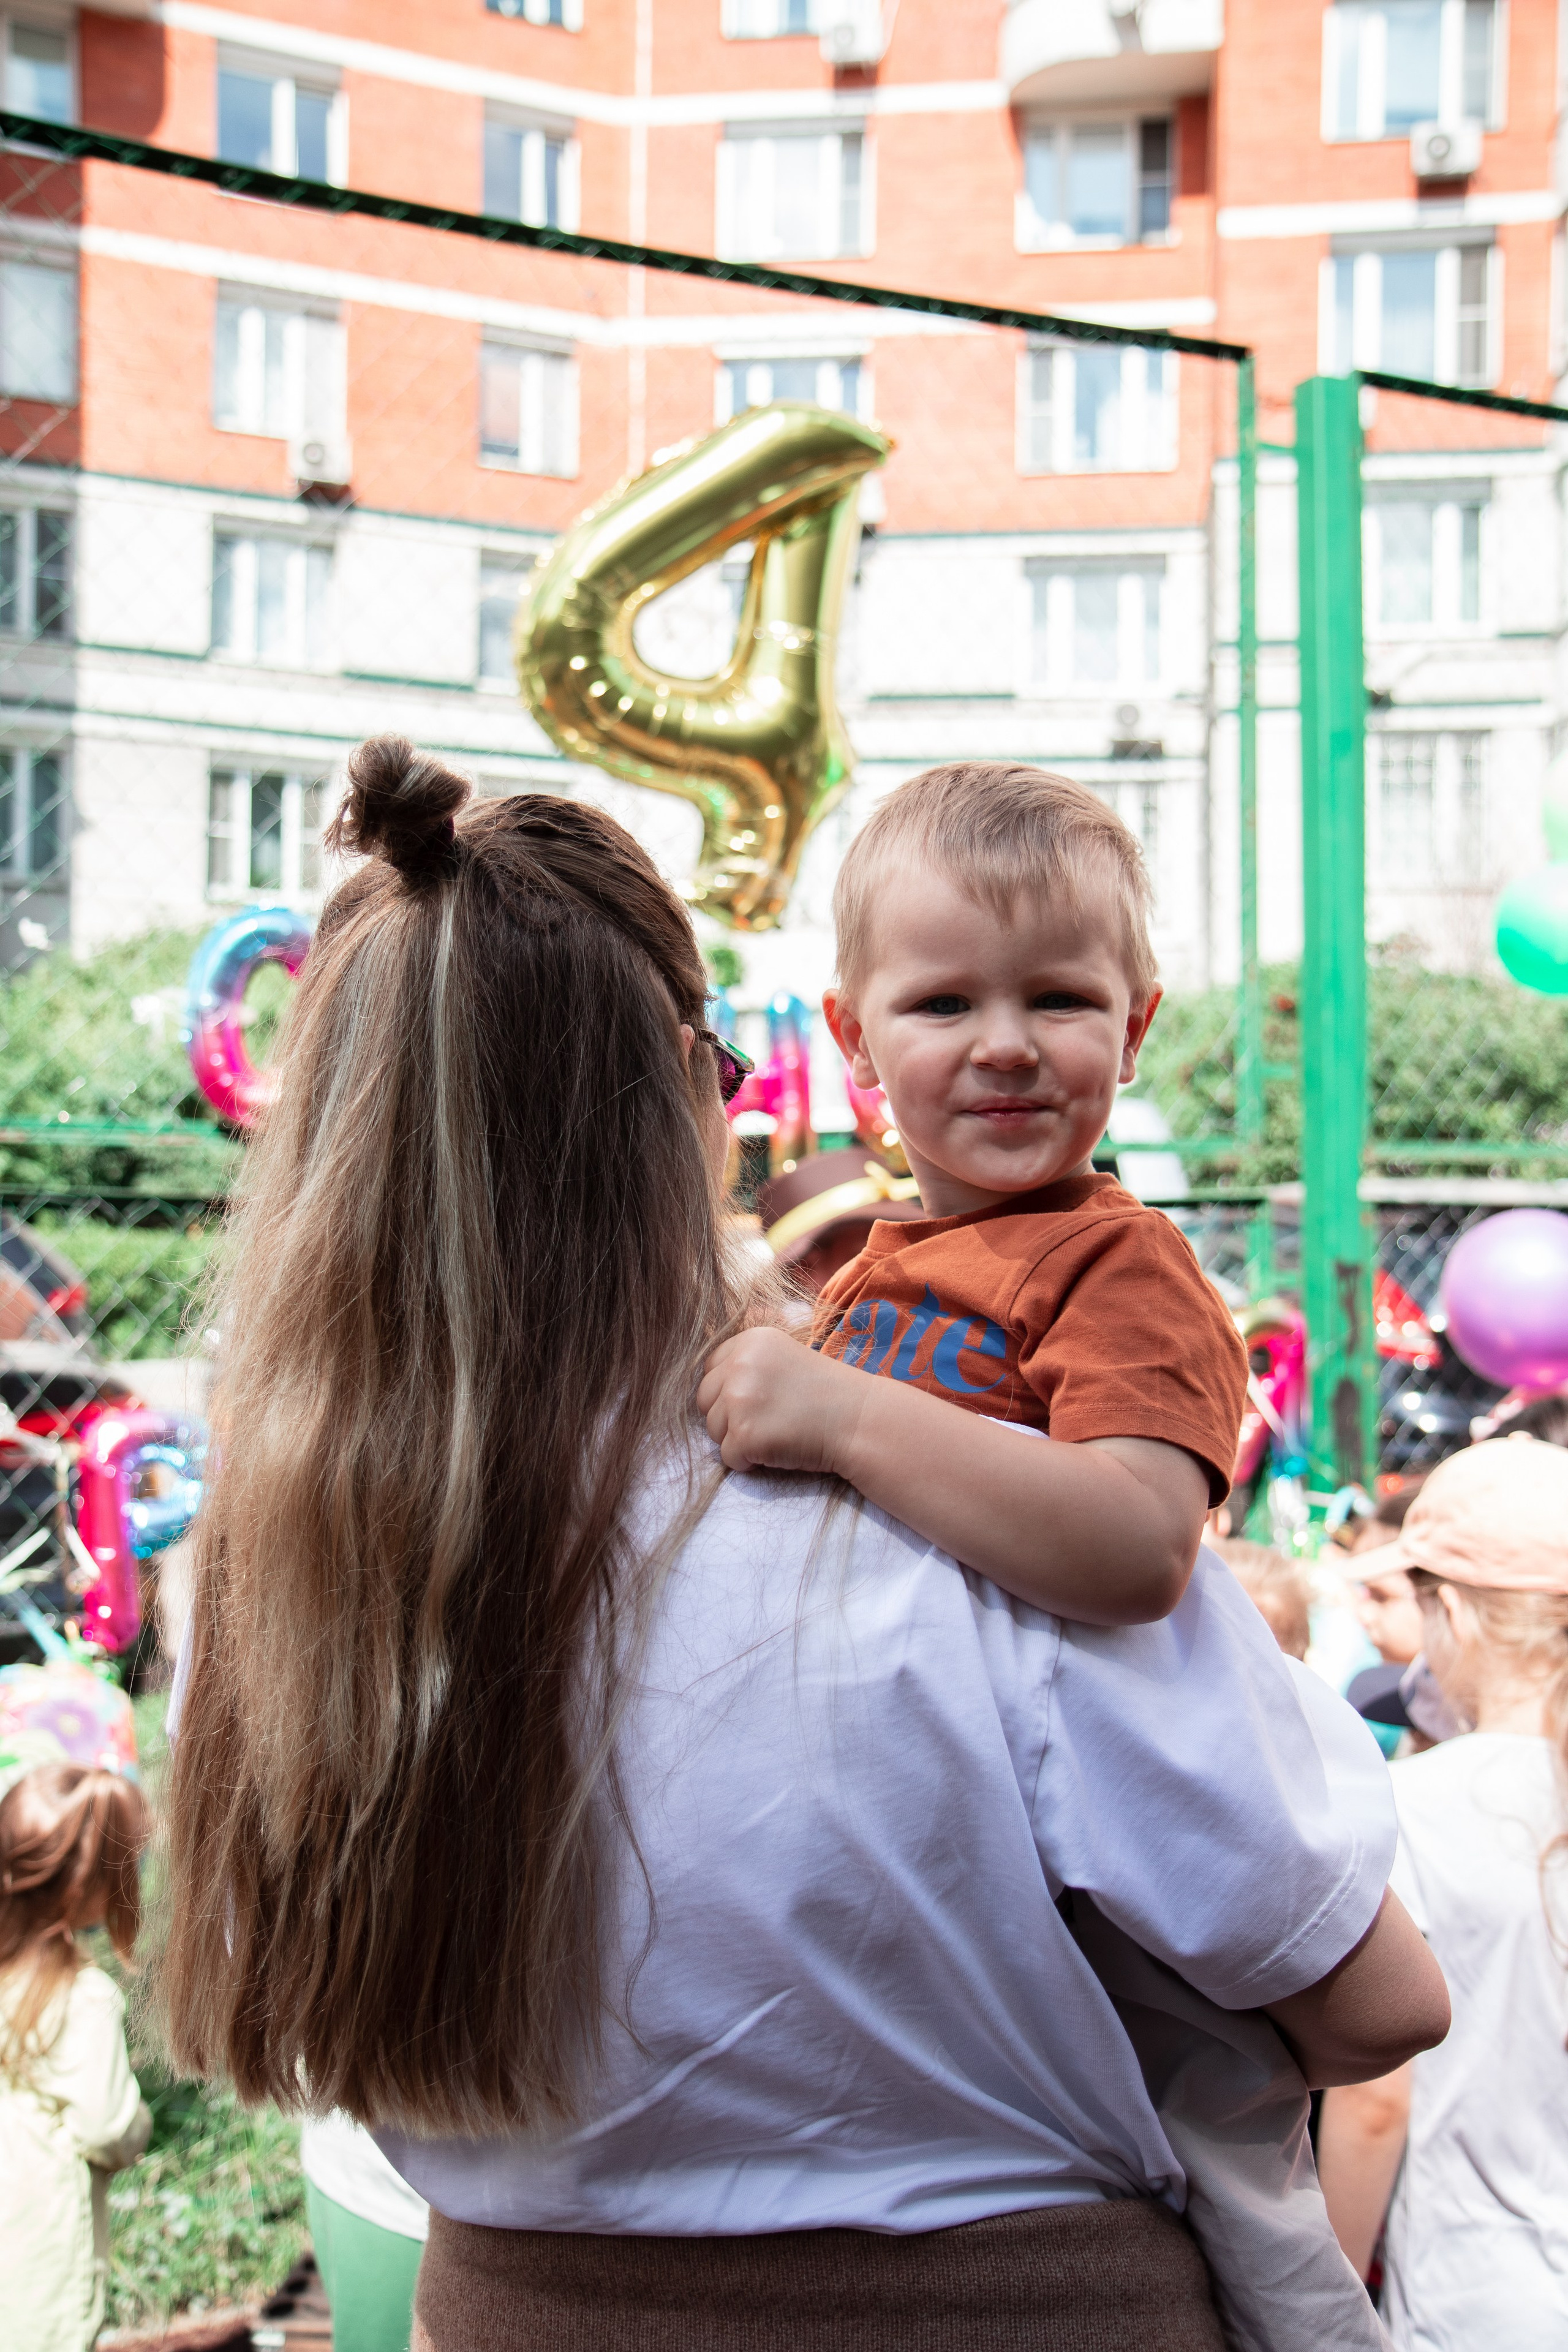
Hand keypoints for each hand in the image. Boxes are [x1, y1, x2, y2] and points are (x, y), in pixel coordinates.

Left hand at [697, 1327, 868, 1474]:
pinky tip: (778, 1449)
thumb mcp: (786, 1356)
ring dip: (738, 1439)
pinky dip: (749, 1461)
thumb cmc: (828, 1394)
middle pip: (704, 1400)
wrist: (860, 1421)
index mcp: (750, 1341)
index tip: (758, 1400)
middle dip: (728, 1416)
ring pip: (713, 1430)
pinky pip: (728, 1457)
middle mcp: (740, 1365)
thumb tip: (710, 1381)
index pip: (710, 1368)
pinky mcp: (744, 1434)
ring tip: (776, 1433)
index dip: (728, 1390)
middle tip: (768, 1421)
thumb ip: (748, 1362)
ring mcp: (739, 1400)